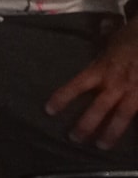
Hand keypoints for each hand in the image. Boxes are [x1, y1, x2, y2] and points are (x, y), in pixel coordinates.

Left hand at [46, 23, 137, 147]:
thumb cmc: (132, 37)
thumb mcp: (111, 40)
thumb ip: (100, 46)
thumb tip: (95, 31)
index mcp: (102, 69)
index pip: (77, 85)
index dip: (63, 97)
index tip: (49, 110)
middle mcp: (116, 83)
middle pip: (99, 107)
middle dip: (86, 124)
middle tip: (74, 138)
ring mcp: (134, 91)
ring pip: (122, 116)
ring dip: (111, 133)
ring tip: (102, 146)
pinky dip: (137, 129)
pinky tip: (133, 143)